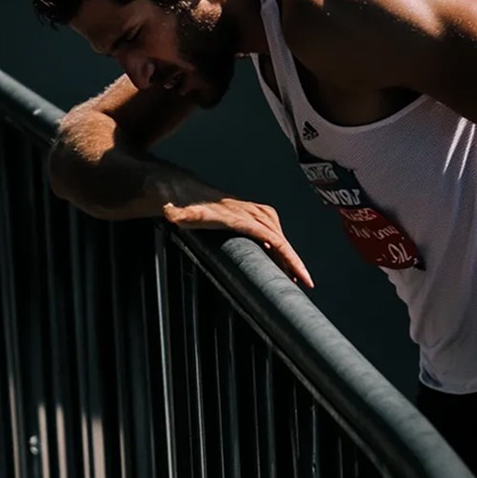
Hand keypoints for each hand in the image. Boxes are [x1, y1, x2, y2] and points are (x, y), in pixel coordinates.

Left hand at [162, 197, 314, 288]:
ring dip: (289, 257)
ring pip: (280, 237)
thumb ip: (178, 214)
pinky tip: (282, 264)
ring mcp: (256, 213)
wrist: (188, 193)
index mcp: (242, 218)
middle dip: (295, 263)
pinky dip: (281, 249)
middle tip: (305, 284)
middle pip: (281, 241)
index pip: (273, 240)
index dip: (289, 258)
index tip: (301, 276)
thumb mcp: (182, 214)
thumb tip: (171, 212)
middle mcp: (253, 214)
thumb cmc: (186, 208)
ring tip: (296, 279)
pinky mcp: (255, 216)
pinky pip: (274, 234)